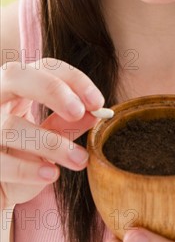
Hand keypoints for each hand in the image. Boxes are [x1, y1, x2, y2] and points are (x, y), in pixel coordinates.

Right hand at [0, 59, 103, 207]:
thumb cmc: (22, 154)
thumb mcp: (49, 135)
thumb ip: (68, 124)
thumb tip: (96, 113)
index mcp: (17, 84)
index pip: (46, 67)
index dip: (74, 80)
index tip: (98, 103)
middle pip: (16, 76)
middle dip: (51, 90)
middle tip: (79, 111)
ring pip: (10, 126)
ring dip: (49, 143)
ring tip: (79, 159)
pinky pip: (0, 161)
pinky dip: (28, 169)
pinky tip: (51, 174)